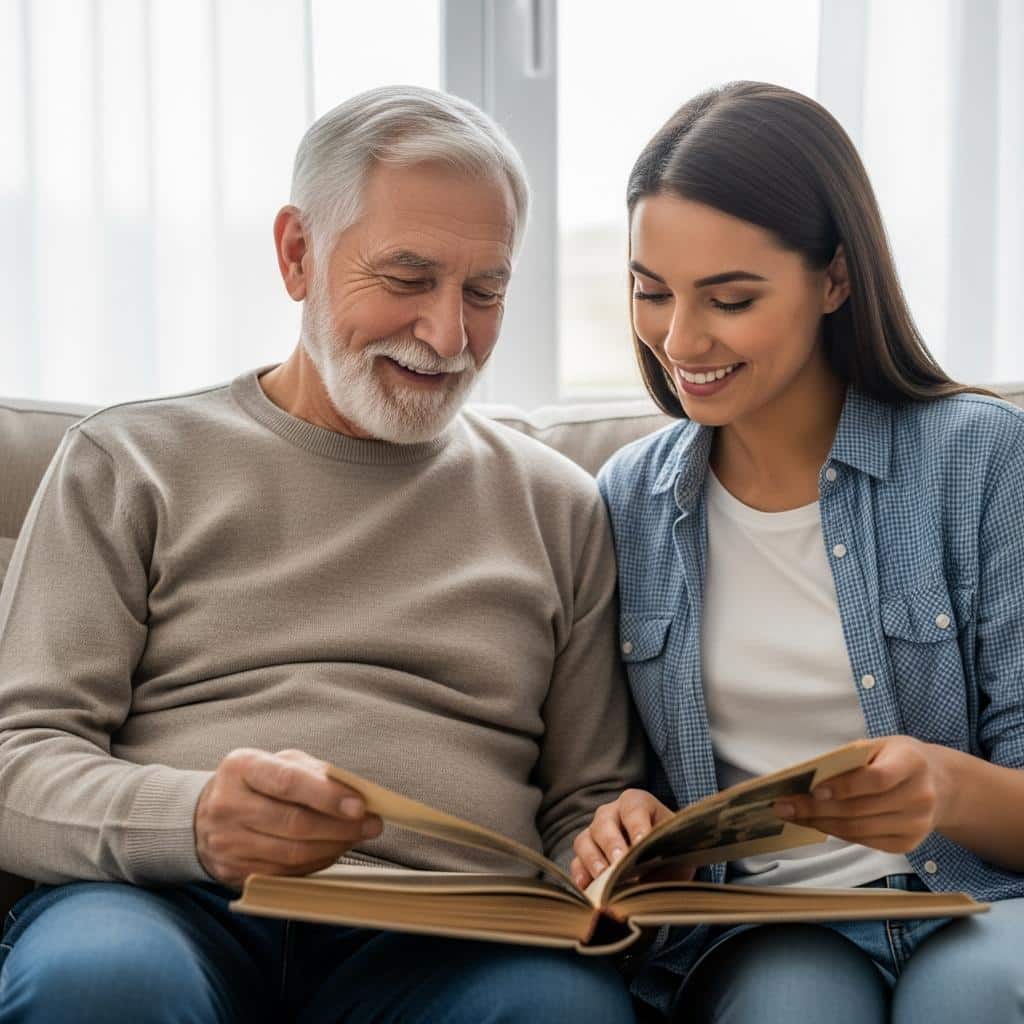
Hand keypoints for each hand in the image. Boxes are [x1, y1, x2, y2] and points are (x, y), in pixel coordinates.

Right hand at [194, 748, 382, 889]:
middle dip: (340, 826)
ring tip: (357, 837)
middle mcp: (228, 805)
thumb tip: (355, 792)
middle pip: (294, 824)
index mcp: (242, 767)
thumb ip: (314, 772)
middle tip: (371, 825)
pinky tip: (333, 851)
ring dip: (334, 847)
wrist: (205, 815)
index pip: (288, 783)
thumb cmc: (256, 783)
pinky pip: (285, 873)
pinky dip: (316, 863)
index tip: (360, 805)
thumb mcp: (279, 762)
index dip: (328, 796)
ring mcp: (228, 842)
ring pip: (292, 854)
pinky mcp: (233, 872)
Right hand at [570, 789, 677, 889]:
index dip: (637, 826)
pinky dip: (580, 875)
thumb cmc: (671, 850)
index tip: (641, 844)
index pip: (634, 808)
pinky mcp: (584, 857)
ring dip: (593, 860)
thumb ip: (668, 857)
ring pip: (584, 841)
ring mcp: (594, 834)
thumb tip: (653, 875)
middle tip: (619, 863)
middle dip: (612, 844)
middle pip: (604, 823)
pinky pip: (576, 863)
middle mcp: (611, 814)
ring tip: (604, 878)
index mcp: (637, 803)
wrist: (664, 862)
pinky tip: (588, 888)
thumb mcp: (676, 851)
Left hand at [774, 736, 952, 852]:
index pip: (876, 779)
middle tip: (784, 806)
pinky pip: (864, 841)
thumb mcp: (880, 746)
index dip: (844, 786)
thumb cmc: (898, 759)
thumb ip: (849, 759)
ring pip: (858, 830)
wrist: (940, 784)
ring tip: (792, 816)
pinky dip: (836, 833)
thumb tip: (808, 775)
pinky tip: (815, 823)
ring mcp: (916, 825)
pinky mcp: (908, 844)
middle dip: (816, 809)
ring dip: (820, 824)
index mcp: (912, 764)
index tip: (813, 789)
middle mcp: (920, 797)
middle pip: (861, 809)